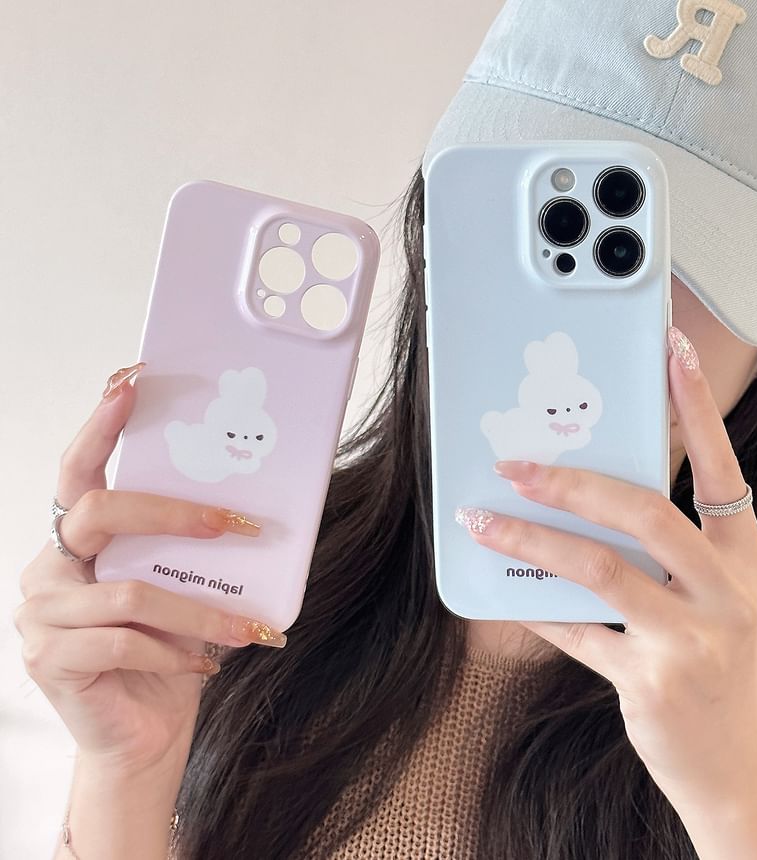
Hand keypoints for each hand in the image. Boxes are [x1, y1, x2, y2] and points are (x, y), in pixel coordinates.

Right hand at [13, 365, 282, 772]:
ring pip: (131, 590)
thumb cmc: (167, 652)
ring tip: (247, 627)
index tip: (134, 380)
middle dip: (173, 512)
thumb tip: (250, 510)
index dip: (101, 421)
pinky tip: (206, 663)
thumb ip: (190, 550)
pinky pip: (124, 643)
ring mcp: (41, 613)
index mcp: (77, 538)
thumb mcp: (182, 588)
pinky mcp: (50, 661)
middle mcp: (49, 566)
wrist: (145, 733)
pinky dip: (176, 651)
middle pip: (97, 508)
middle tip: (233, 525)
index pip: (79, 466)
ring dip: (200, 611)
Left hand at [456, 326, 756, 810]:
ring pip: (600, 569)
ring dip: (532, 538)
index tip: (672, 351)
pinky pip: (577, 632)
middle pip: (644, 513)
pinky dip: (536, 608)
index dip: (697, 407)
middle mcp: (727, 592)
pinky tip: (502, 593)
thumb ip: (662, 550)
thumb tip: (581, 497)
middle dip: (573, 481)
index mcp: (745, 559)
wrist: (737, 767)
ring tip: (483, 516)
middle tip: (515, 462)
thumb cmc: (716, 666)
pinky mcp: (652, 683)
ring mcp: (693, 641)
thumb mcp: (710, 598)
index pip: (720, 467)